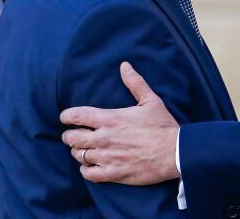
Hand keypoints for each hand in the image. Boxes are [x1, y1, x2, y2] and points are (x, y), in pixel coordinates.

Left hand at [60, 62, 179, 184]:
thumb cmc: (163, 126)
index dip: (66, 116)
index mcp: (110, 118)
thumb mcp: (150, 100)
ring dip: (78, 152)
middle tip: (72, 135)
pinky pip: (89, 174)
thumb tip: (125, 66)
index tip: (65, 117)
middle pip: (73, 138)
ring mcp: (107, 157)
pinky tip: (90, 166)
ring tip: (82, 150)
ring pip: (79, 155)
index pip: (77, 115)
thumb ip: (135, 83)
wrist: (174, 152)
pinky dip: (86, 170)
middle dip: (69, 135)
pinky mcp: (113, 173)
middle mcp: (104, 138)